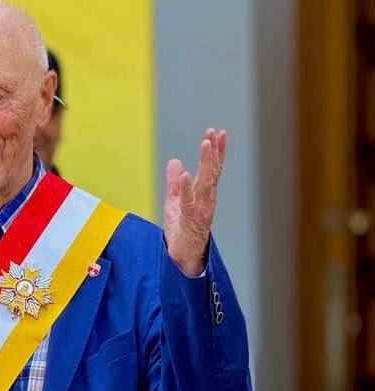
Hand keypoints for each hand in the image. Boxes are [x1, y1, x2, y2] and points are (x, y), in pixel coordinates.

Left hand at [163, 129, 225, 275]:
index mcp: (203, 195)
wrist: (181, 257)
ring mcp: (200, 211)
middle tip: (215, 133)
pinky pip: (189, 203)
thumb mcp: (174, 202)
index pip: (212, 169)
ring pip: (205, 183)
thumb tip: (176, 162)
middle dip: (214, 152)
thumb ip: (175, 183)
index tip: (217, 133)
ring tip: (206, 144)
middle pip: (212, 172)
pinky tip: (186, 174)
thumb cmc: (181, 232)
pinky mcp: (190, 221)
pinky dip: (187, 188)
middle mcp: (206, 201)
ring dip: (206, 163)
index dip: (215, 151)